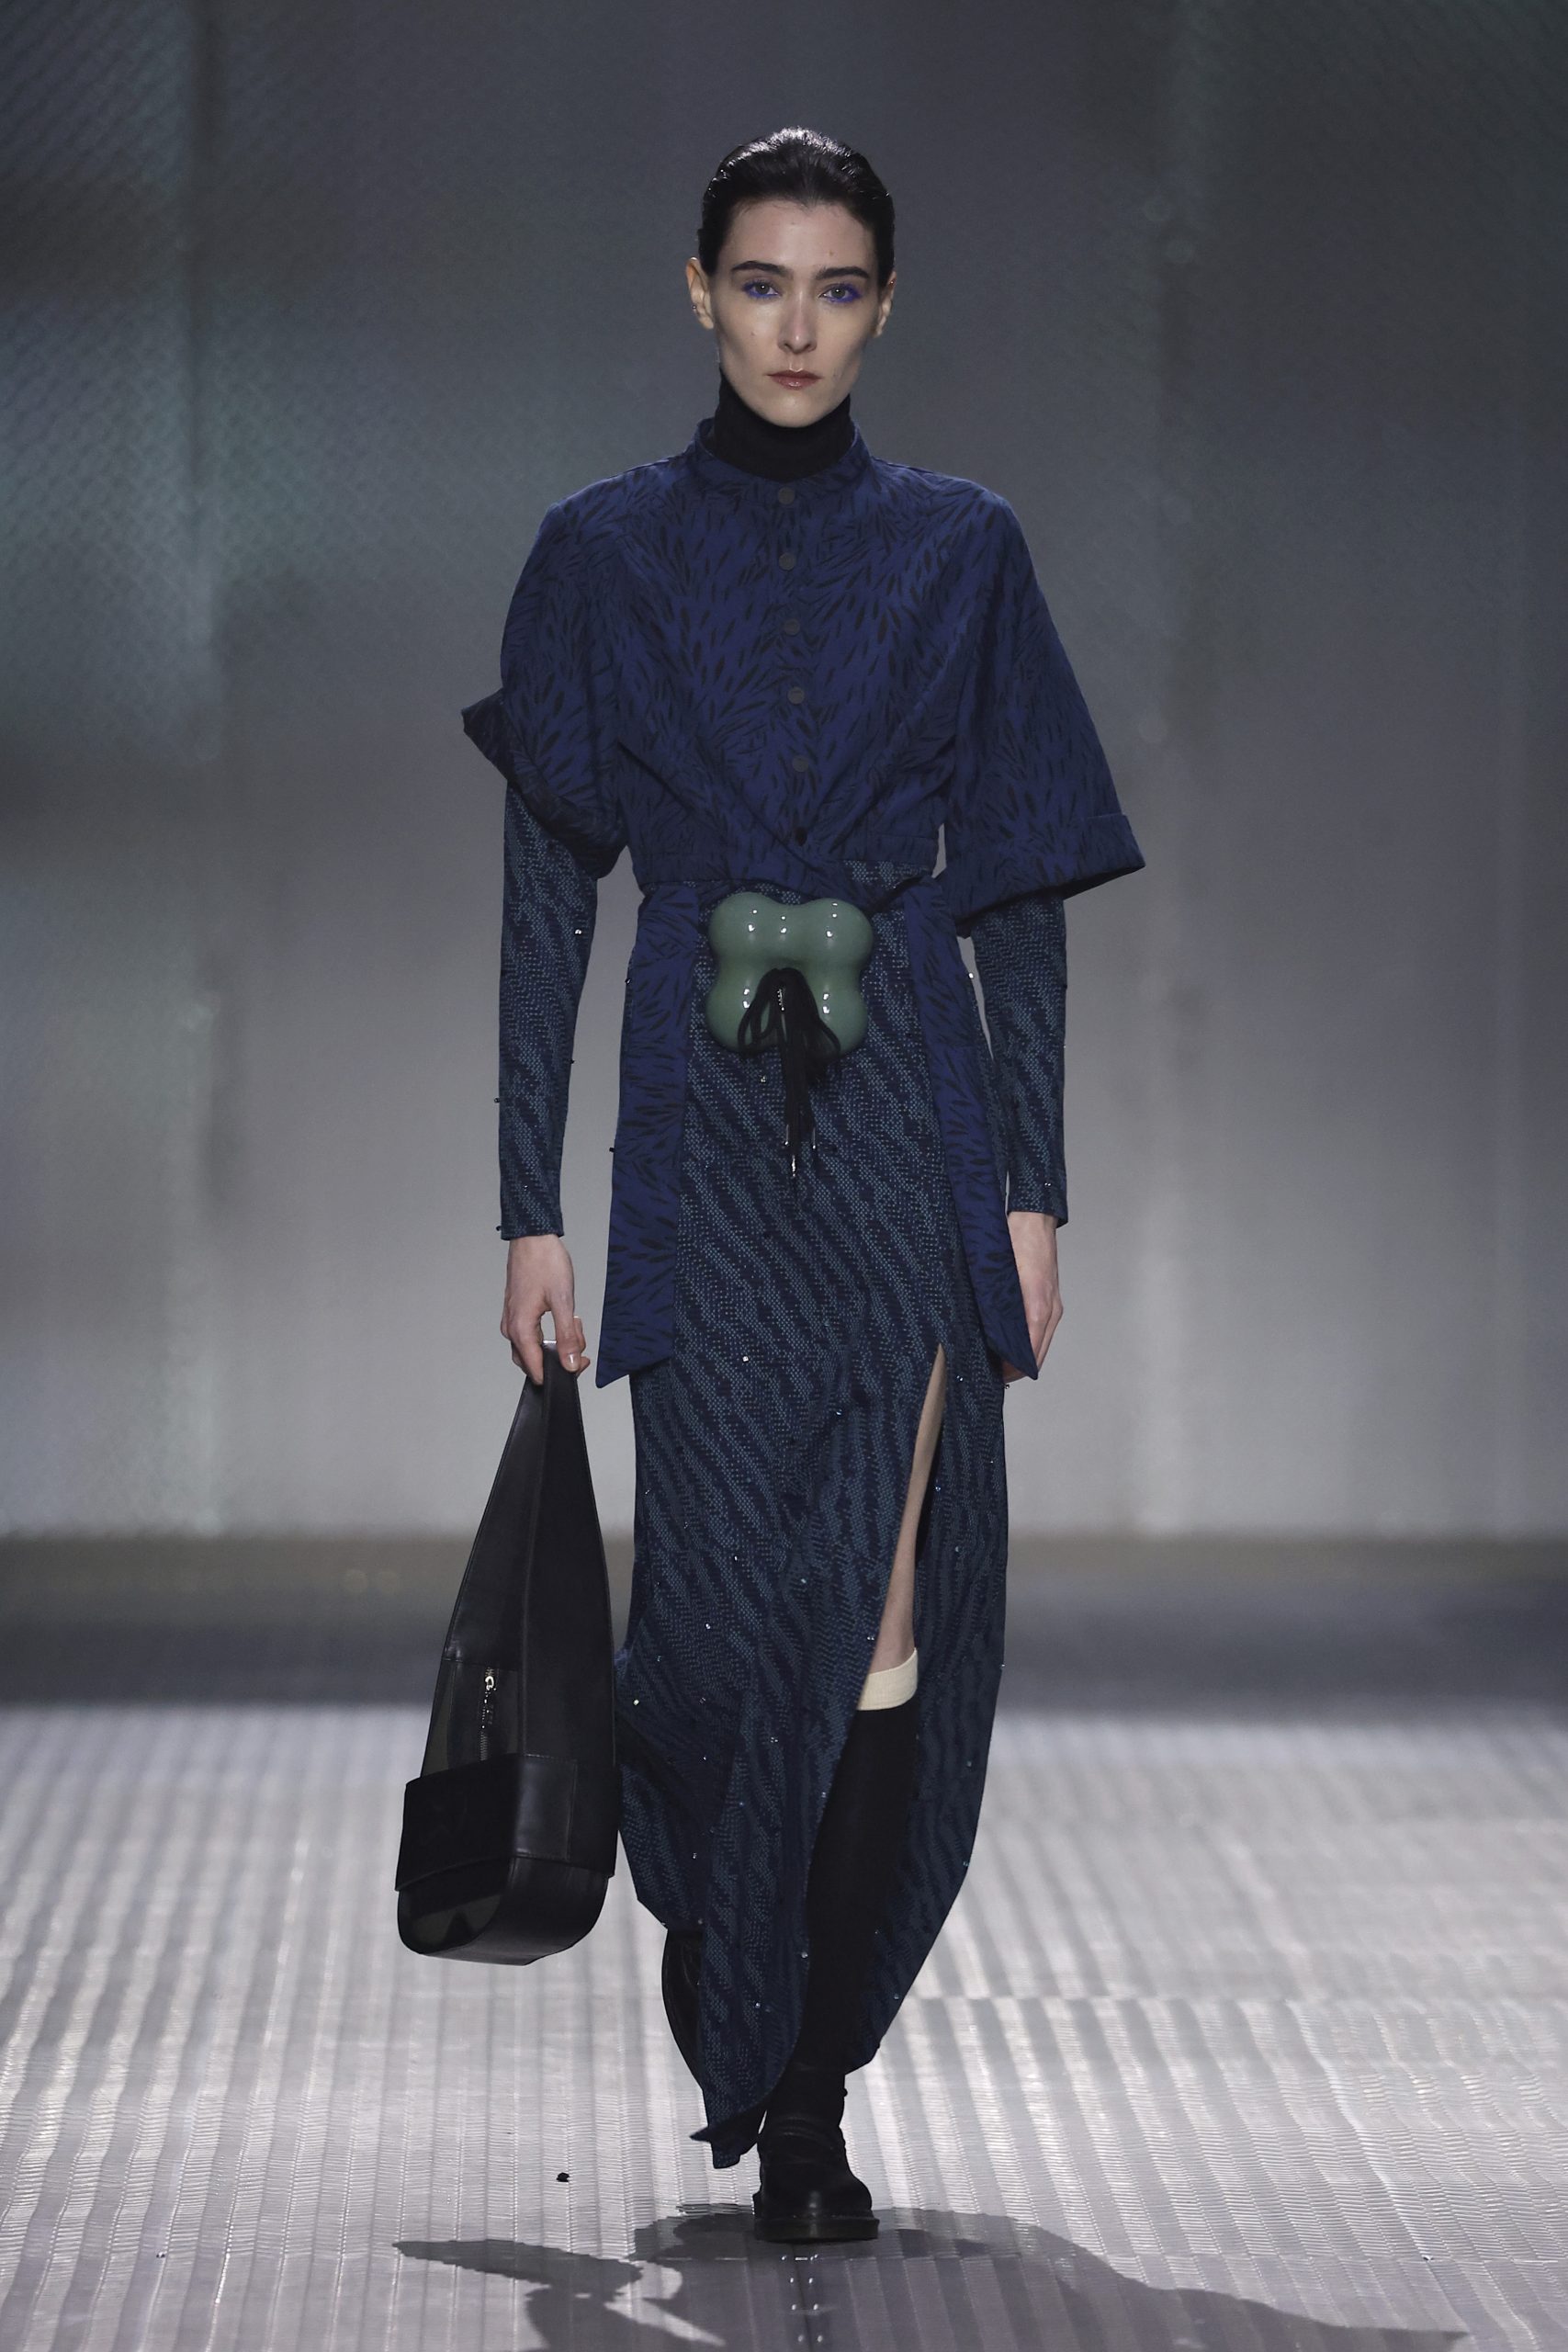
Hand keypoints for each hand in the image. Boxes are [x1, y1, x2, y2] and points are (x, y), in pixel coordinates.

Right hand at [502, 1234, 589, 1382]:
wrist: (533, 1238)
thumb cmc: (545, 1263)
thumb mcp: (563, 1301)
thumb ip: (567, 1336)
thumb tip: (569, 1363)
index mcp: (520, 1329)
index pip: (536, 1369)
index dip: (560, 1373)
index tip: (578, 1362)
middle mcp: (511, 1328)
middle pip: (535, 1361)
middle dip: (561, 1356)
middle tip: (580, 1341)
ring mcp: (512, 1320)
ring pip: (536, 1347)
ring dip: (559, 1341)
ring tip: (574, 1322)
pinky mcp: (517, 1313)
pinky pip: (534, 1334)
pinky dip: (552, 1333)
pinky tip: (566, 1318)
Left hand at [999, 1210, 1061, 1381]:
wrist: (1035, 1220)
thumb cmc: (1016, 1240)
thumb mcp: (998, 1272)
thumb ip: (995, 1302)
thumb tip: (985, 1330)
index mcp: (1038, 1304)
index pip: (1031, 1350)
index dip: (1014, 1367)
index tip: (997, 1375)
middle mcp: (1051, 1308)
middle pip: (1038, 1352)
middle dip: (1018, 1367)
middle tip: (994, 1374)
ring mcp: (1054, 1305)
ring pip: (1042, 1342)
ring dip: (1025, 1356)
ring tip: (1000, 1362)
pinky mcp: (1051, 1300)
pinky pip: (1043, 1330)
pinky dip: (1030, 1342)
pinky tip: (1012, 1342)